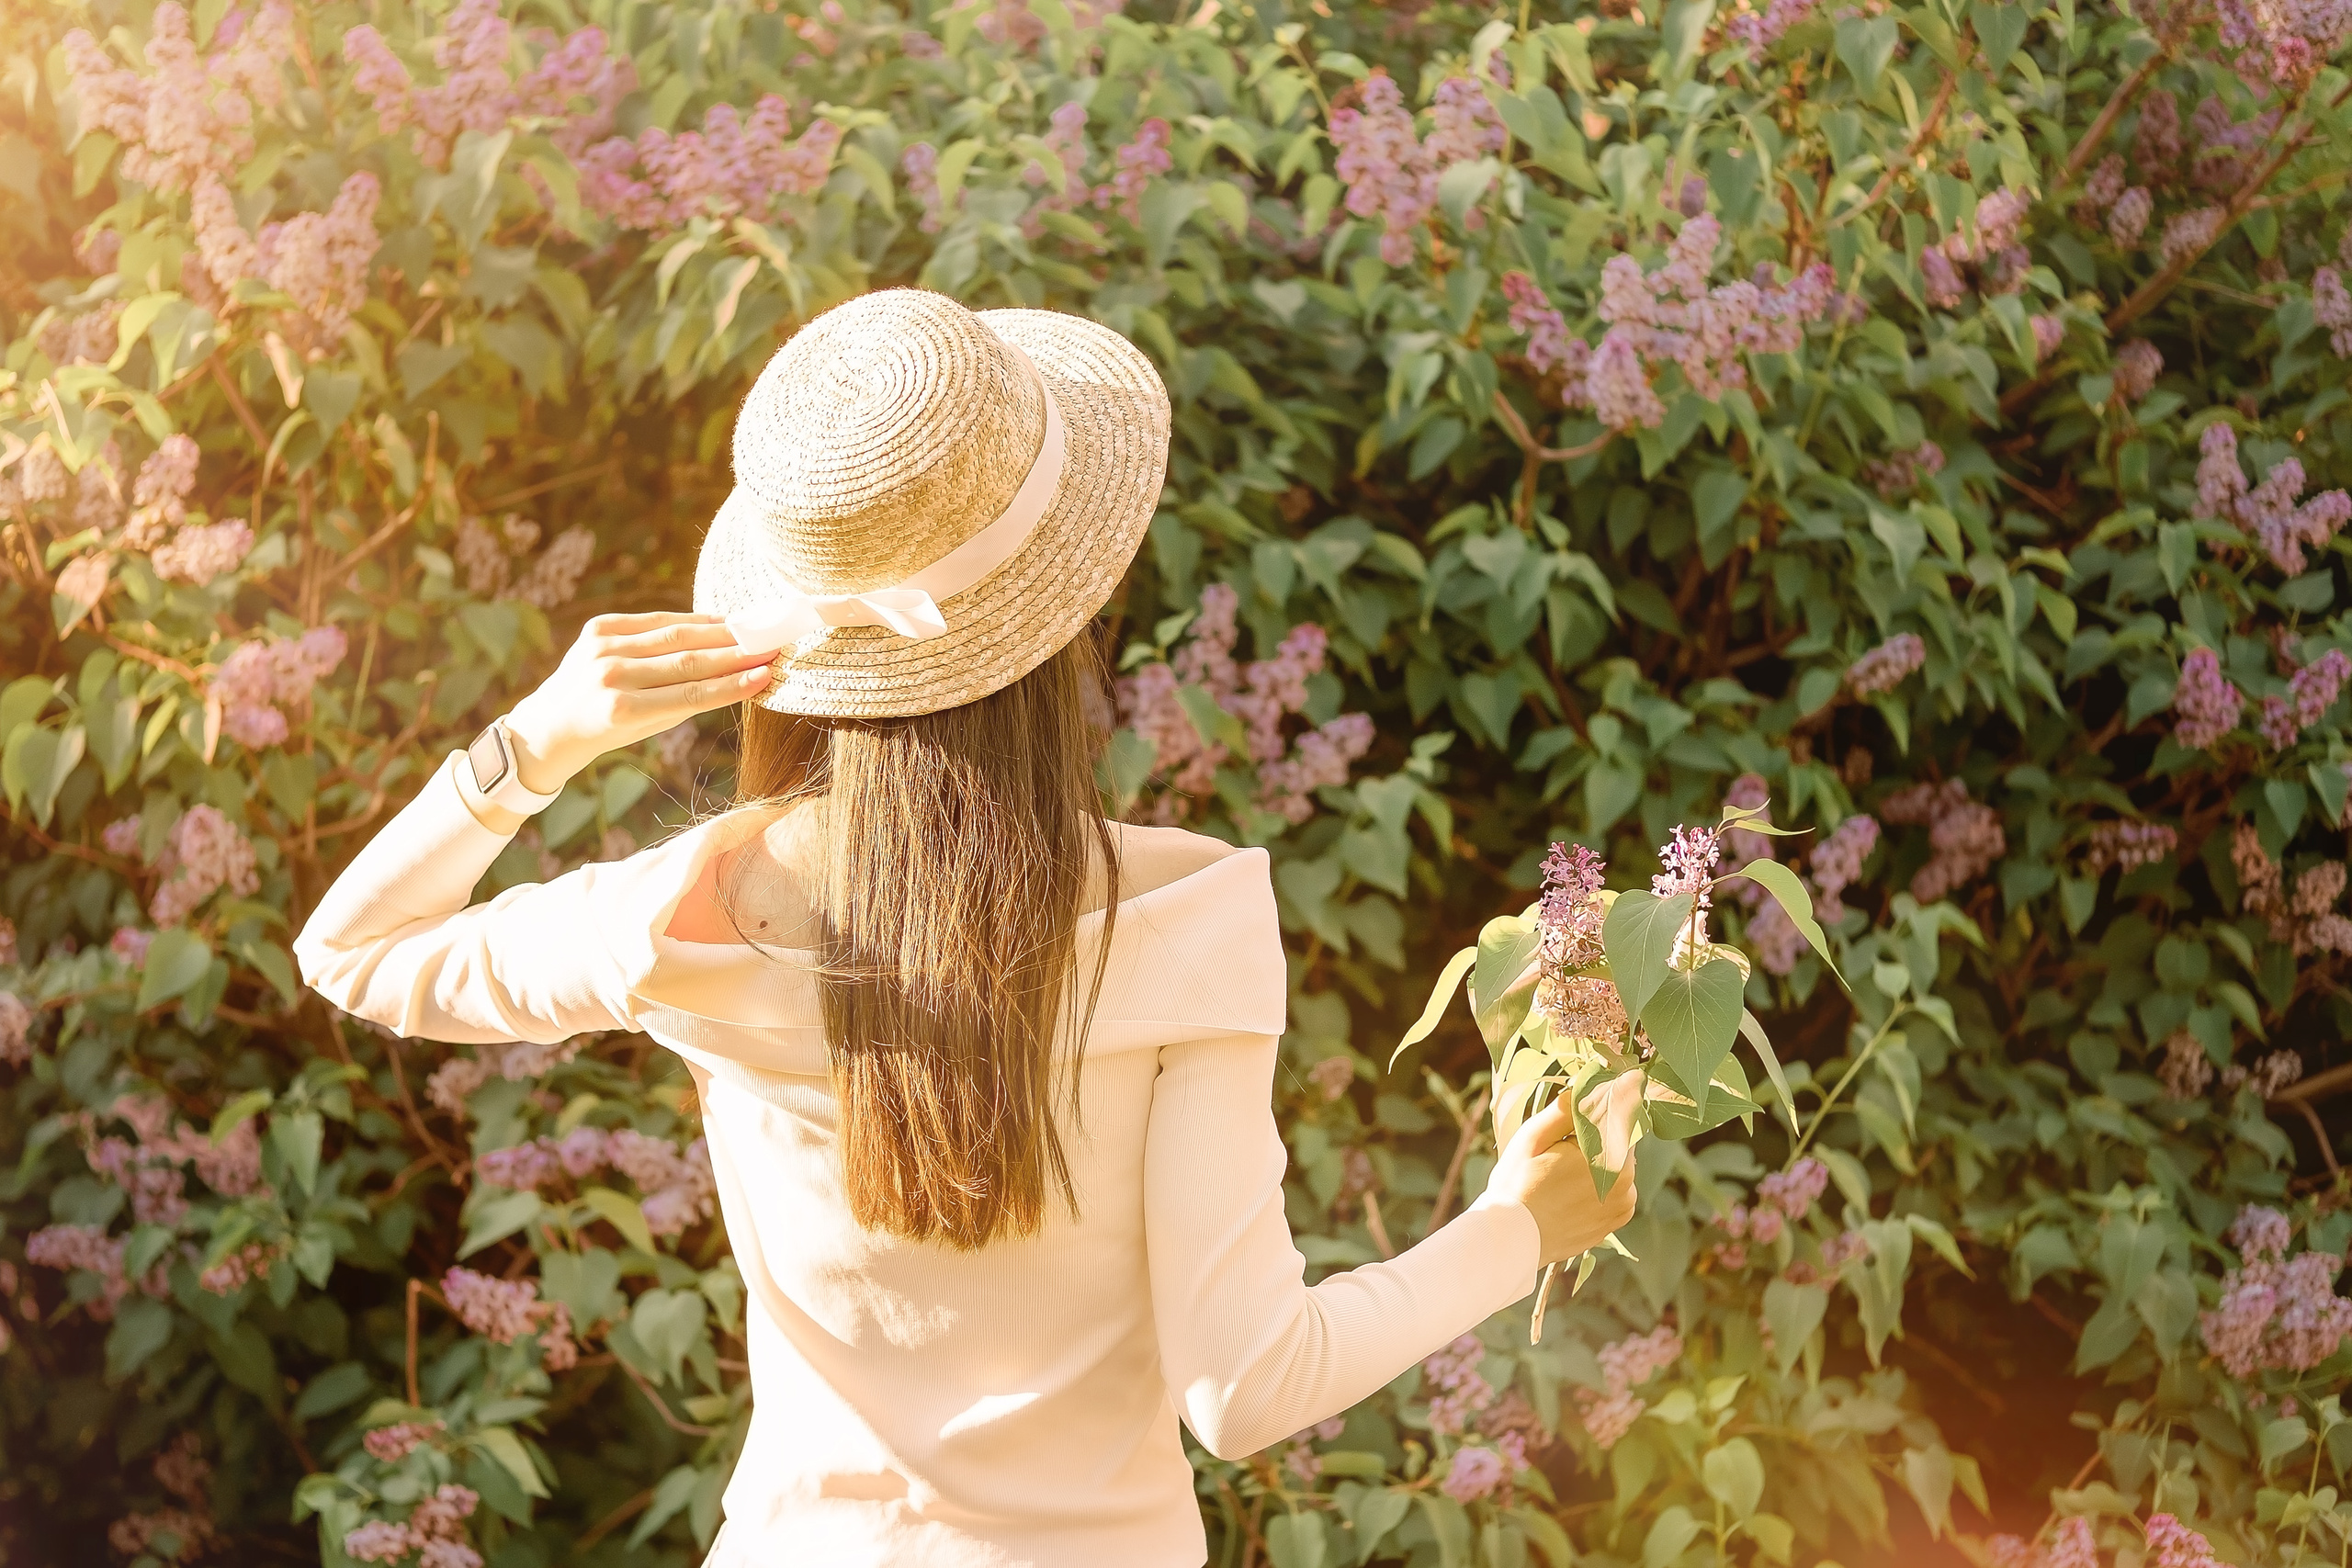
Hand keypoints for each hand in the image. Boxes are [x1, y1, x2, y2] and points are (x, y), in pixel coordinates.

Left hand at [501, 611, 773, 791]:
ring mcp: (602, 647)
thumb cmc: (609, 731)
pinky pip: (654, 620)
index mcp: (622, 710)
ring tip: (752, 632)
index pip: (691, 693)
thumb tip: (738, 674)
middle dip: (735, 654)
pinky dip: (689, 620)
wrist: (553, 721)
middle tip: (770, 647)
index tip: (767, 674)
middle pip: (688, 660)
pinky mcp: (598, 627)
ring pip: (675, 635)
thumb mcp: (649, 727)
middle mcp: (610, 675)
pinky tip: (718, 620)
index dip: (733, 683)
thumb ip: (687, 700)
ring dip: (719, 632)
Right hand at [1481, 1071, 1642, 1266]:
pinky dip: (1598, 1185)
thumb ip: (1565, 1109)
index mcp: (1611, 1157)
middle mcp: (1626, 1183)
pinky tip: (1569, 1191)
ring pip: (1616, 1167)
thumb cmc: (1518, 1184)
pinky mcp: (1614, 1222)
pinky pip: (1613, 1191)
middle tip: (1560, 1148)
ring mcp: (1622, 1206)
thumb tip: (1587, 1086)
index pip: (1621, 1117)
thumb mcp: (1533, 1136)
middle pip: (1618, 1142)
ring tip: (1560, 1174)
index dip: (1600, 1110)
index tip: (1578, 1114)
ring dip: (1597, 1163)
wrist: (1511, 1239)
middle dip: (1595, 1138)